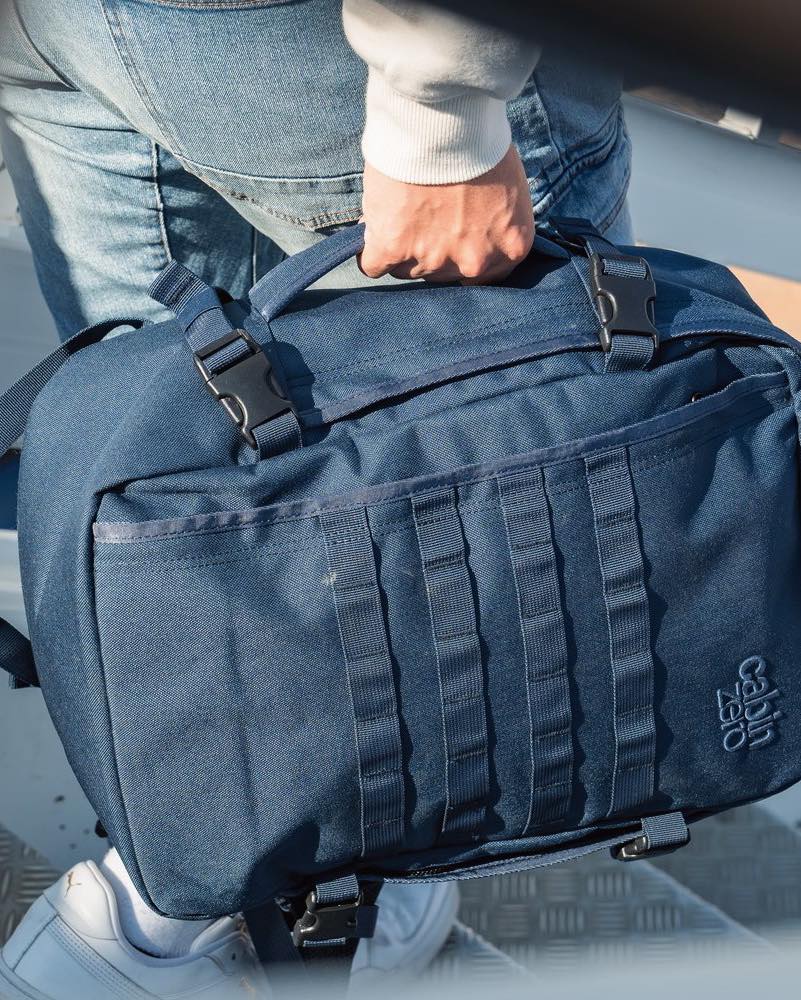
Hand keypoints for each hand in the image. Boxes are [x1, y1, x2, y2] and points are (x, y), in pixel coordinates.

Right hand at [359, 144, 534, 284]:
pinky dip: (371, 251)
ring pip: (407, 270)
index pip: (484, 275)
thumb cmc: (480, 137)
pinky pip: (374, 265)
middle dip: (431, 249)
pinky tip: (374, 232)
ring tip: (398, 211)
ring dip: (400, 247)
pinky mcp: (394, 250)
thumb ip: (493, 221)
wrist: (444, 116)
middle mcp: (475, 262)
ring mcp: (433, 260)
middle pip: (443, 273)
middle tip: (422, 214)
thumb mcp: (508, 186)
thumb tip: (464, 228)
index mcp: (511, 247)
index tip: (451, 237)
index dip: (462, 255)